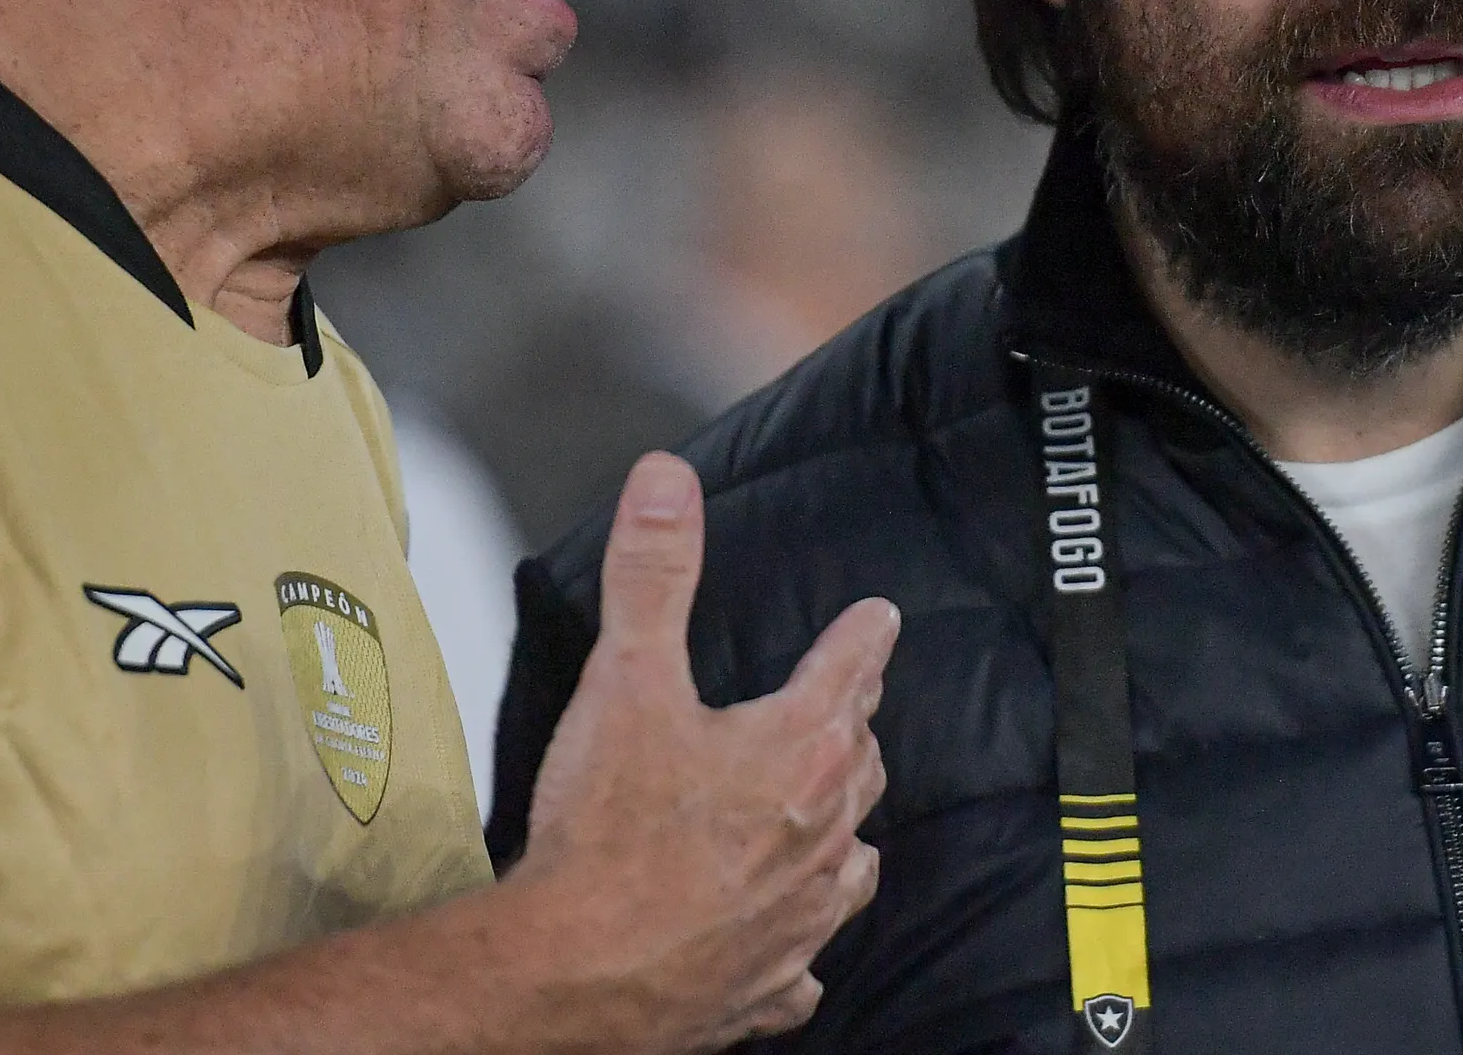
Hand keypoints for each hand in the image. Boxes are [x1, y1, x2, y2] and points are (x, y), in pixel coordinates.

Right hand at [507, 452, 895, 1051]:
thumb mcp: (626, 676)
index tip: (880, 619)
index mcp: (799, 750)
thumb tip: (668, 480)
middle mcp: (820, 834)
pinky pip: (805, 964)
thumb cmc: (608, 832)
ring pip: (850, 861)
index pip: (848, 671)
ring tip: (838, 819)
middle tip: (850, 706)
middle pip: (860, 763)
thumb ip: (653, 573)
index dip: (863, 637)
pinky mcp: (769, 983)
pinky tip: (795, 953)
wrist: (582, 971)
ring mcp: (802, 917)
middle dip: (855, 726)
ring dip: (845, 832)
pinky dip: (802, 946)